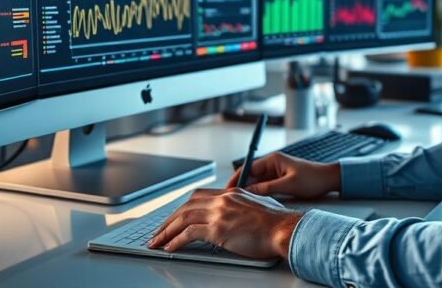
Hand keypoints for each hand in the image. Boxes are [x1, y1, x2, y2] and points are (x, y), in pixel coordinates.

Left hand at [146, 187, 302, 258]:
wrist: (284, 228)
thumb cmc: (277, 222)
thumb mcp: (259, 205)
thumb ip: (243, 206)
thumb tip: (236, 216)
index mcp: (232, 193)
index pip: (199, 196)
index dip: (183, 207)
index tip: (175, 217)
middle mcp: (223, 200)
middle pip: (187, 206)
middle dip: (169, 219)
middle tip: (159, 230)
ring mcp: (219, 213)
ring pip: (183, 218)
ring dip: (167, 231)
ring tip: (157, 241)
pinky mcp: (218, 229)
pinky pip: (189, 234)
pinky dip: (176, 241)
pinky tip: (170, 247)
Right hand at [225, 152, 340, 198]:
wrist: (328, 180)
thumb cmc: (312, 179)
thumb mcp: (287, 185)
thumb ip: (266, 189)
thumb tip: (247, 192)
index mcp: (273, 160)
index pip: (248, 168)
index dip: (236, 179)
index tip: (227, 190)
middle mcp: (272, 164)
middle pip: (250, 176)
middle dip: (241, 187)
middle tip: (231, 202)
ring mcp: (276, 173)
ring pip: (257, 183)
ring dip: (250, 192)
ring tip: (240, 205)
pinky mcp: (281, 180)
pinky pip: (265, 187)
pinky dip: (259, 194)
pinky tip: (254, 205)